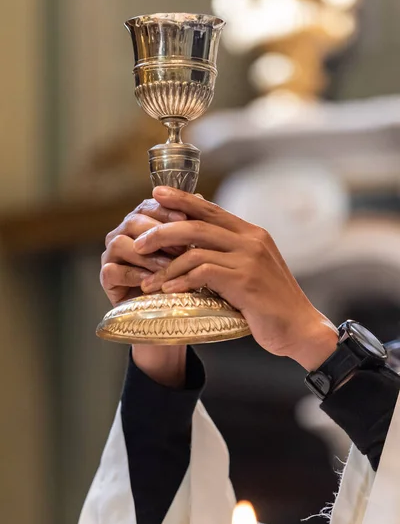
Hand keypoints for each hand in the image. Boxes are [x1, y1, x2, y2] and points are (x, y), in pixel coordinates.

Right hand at [101, 198, 185, 305]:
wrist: (167, 313)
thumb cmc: (178, 275)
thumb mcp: (189, 249)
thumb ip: (189, 225)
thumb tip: (199, 197)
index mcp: (140, 221)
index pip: (148, 206)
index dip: (165, 211)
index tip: (185, 219)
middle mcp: (122, 234)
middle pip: (133, 221)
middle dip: (158, 233)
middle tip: (181, 246)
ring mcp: (111, 255)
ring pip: (121, 243)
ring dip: (147, 255)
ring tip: (168, 266)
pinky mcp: (106, 278)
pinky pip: (113, 270)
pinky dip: (134, 274)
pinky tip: (151, 281)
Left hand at [136, 186, 337, 370]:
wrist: (300, 329)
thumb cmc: (270, 303)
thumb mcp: (250, 269)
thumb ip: (229, 254)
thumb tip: (196, 247)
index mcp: (251, 234)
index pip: (210, 209)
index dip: (182, 199)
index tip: (156, 194)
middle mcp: (251, 240)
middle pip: (197, 224)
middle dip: (162, 231)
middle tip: (139, 243)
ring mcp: (250, 259)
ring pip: (196, 249)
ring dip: (166, 265)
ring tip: (147, 281)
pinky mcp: (246, 281)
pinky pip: (203, 273)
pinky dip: (182, 281)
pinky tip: (169, 290)